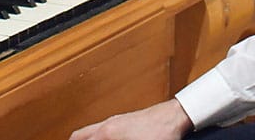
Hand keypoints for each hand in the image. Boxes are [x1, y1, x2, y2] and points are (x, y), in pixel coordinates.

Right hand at [68, 99, 193, 139]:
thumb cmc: (160, 133)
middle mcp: (108, 123)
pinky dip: (95, 137)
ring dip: (85, 139)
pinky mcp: (124, 120)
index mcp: (107, 132)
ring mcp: (115, 120)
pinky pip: (100, 129)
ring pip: (90, 130)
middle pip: (79, 135)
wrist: (175, 116)